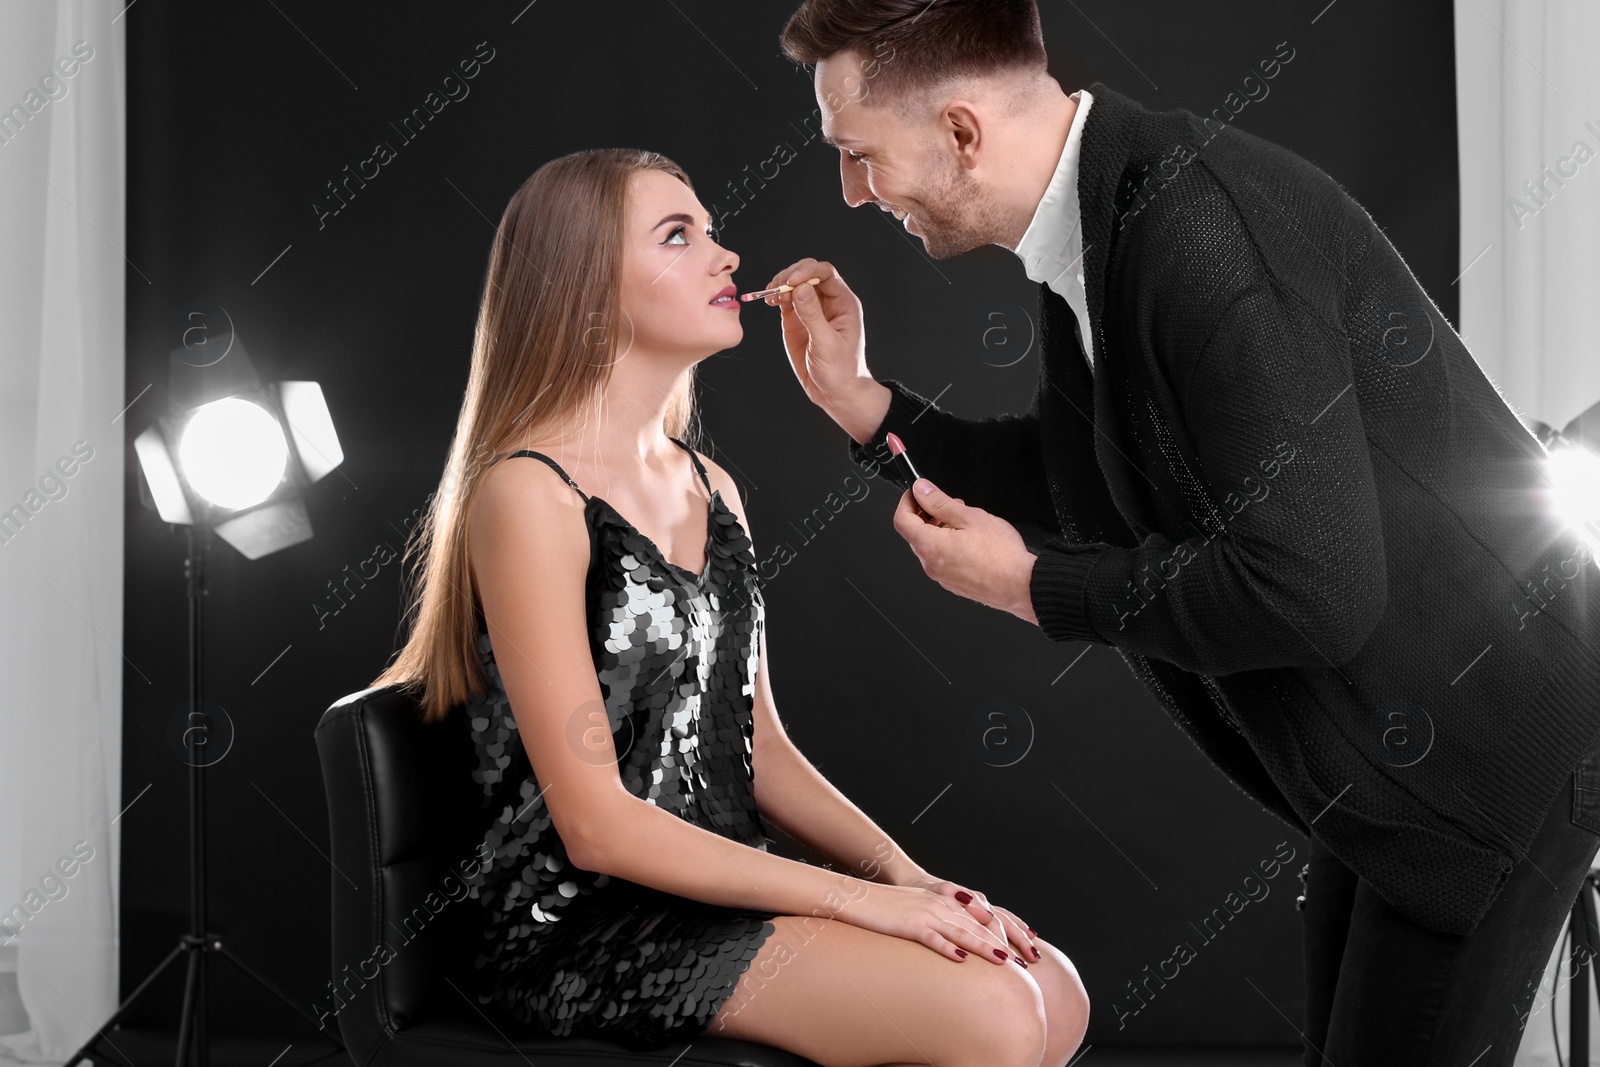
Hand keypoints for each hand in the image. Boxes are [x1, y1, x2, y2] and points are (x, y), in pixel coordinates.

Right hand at [762, 258, 871, 416]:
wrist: (835, 393)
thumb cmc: (840, 370)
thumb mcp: (826, 343)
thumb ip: (812, 315)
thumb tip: (800, 288)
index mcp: (843, 303)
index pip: (825, 273)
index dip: (807, 271)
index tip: (791, 281)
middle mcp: (828, 302)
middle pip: (808, 274)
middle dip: (790, 276)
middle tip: (777, 288)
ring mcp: (811, 310)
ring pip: (795, 285)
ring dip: (780, 285)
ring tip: (771, 297)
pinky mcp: (797, 321)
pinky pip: (786, 300)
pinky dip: (776, 297)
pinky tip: (770, 302)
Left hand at [892, 478, 1039, 624]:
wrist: (1021, 585)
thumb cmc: (1001, 555)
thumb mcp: (969, 517)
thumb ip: (940, 502)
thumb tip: (921, 490)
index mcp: (930, 546)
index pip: (901, 521)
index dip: (906, 502)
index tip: (916, 493)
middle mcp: (931, 565)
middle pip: (916, 534)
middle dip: (928, 515)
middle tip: (949, 504)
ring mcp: (942, 578)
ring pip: (932, 548)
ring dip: (941, 530)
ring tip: (966, 522)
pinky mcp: (955, 584)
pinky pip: (944, 561)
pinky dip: (950, 547)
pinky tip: (971, 541)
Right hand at [901, 873, 1043, 964]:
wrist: (861, 896)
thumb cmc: (892, 906)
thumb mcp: (925, 907)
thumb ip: (948, 916)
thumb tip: (969, 935)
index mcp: (948, 902)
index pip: (985, 918)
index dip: (1007, 933)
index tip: (1025, 949)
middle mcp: (942, 906)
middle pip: (979, 926)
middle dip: (1003, 945)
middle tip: (1024, 964)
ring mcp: (927, 914)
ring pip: (961, 932)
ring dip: (984, 947)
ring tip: (1003, 962)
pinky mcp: (910, 924)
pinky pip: (932, 938)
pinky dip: (947, 948)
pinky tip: (961, 960)